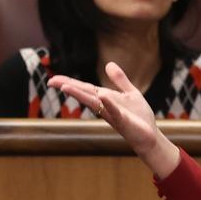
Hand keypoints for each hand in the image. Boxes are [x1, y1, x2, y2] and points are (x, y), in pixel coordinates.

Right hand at [48, 62, 179, 177]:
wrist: (149, 135)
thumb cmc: (139, 116)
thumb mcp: (130, 93)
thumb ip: (120, 80)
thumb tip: (108, 63)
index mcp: (106, 98)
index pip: (85, 88)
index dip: (70, 82)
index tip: (53, 78)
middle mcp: (105, 106)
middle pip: (85, 94)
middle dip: (69, 87)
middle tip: (51, 81)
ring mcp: (112, 113)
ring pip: (94, 103)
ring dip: (80, 95)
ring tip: (65, 87)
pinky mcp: (123, 120)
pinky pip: (115, 111)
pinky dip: (108, 104)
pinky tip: (102, 95)